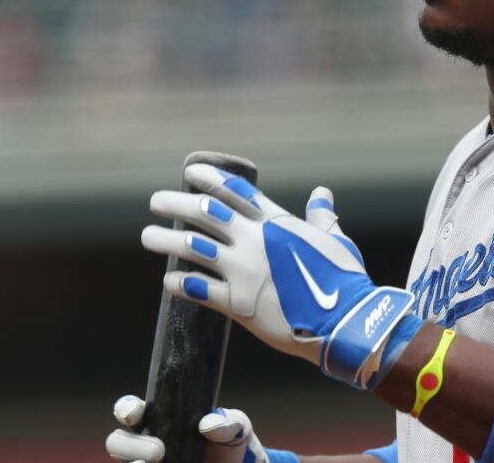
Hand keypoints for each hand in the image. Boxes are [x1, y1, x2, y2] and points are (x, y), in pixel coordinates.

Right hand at [105, 395, 267, 462]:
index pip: (131, 409)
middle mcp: (146, 442)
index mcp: (160, 417)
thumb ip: (228, 423)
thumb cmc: (229, 441)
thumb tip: (209, 425)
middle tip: (157, 452)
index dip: (126, 408)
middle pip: (118, 441)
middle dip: (131, 445)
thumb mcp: (236, 427)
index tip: (134, 413)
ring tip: (155, 462)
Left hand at [142, 164, 414, 388]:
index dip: (210, 179)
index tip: (190, 172)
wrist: (344, 321)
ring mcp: (244, 271)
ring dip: (167, 240)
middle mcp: (255, 241)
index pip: (236, 192)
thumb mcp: (337, 240)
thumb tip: (322, 193)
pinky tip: (168, 281)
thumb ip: (323, 216)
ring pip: (193, 248)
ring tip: (147, 235)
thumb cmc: (345, 279)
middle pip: (206, 213)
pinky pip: (200, 290)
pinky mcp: (238, 303)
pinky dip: (181, 284)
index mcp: (279, 223)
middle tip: (156, 200)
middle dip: (177, 203)